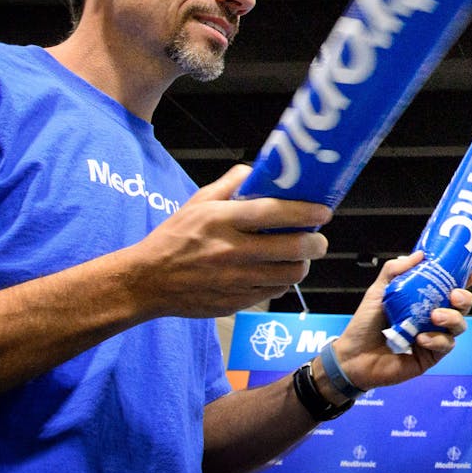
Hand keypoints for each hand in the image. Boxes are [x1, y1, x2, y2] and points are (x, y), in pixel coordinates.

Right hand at [126, 164, 331, 318]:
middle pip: (292, 248)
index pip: (273, 213)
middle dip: (316, 242)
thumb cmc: (175, 237)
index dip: (305, 212)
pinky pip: (274, 292)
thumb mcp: (197, 202)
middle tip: (319, 239)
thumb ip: (231, 184)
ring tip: (301, 256)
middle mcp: (230, 250)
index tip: (324, 212)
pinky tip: (277, 272)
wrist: (147, 281)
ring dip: (302, 264)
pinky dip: (282, 282)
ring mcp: (235, 279)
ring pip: (289, 274)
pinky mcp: (235, 301)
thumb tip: (260, 170)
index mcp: (221, 220)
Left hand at [333, 252, 471, 389]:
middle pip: (462, 306)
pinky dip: (436, 340)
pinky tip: (421, 338)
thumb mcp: (379, 292)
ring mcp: (434, 337)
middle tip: (454, 295)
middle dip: (465, 299)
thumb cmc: (365, 324)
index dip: (465, 280)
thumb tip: (419, 254)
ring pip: (459, 326)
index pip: (451, 287)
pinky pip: (445, 346)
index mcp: (424, 300)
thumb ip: (395, 271)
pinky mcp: (431, 356)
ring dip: (452, 318)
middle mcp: (432, 317)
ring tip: (435, 316)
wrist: (353, 356)